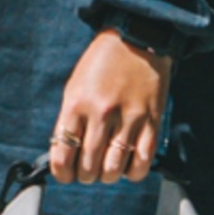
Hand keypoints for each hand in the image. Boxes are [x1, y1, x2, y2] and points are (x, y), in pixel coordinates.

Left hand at [50, 29, 173, 185]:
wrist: (138, 38)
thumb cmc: (103, 64)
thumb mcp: (75, 88)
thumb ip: (70, 122)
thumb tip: (67, 157)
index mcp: (77, 104)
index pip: (63, 155)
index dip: (62, 174)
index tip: (66, 176)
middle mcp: (101, 113)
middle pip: (88, 167)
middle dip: (86, 176)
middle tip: (88, 170)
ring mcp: (128, 118)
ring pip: (113, 170)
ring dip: (107, 176)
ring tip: (107, 168)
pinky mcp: (151, 122)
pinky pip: (140, 163)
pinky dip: (131, 173)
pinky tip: (127, 166)